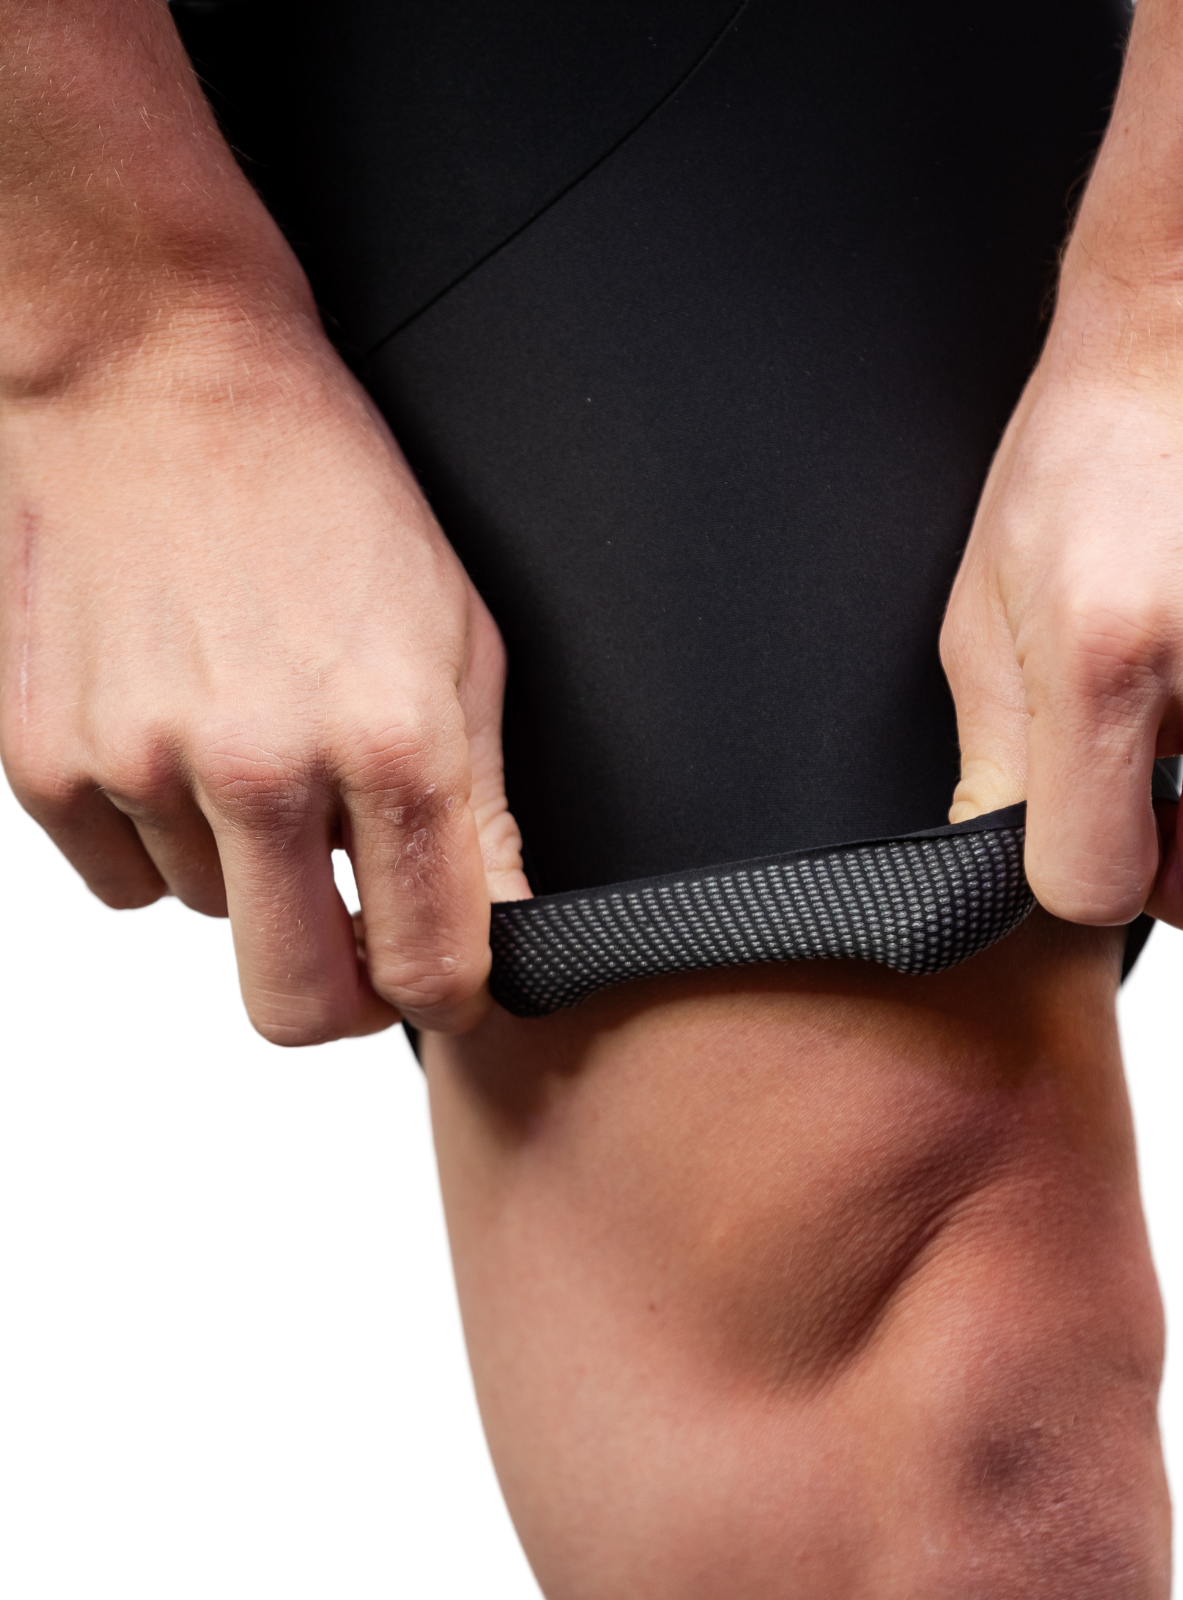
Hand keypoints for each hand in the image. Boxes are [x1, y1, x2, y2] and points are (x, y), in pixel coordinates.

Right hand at [0, 313, 529, 1041]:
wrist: (159, 377)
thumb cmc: (324, 492)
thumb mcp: (458, 638)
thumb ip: (479, 805)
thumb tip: (503, 924)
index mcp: (391, 739)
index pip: (433, 965)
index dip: (446, 991)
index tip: (439, 975)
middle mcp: (264, 766)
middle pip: (303, 1008)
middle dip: (343, 999)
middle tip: (357, 936)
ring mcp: (142, 766)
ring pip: (215, 919)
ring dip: (248, 870)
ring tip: (259, 745)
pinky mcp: (45, 761)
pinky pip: (123, 879)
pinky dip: (162, 837)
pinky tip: (183, 739)